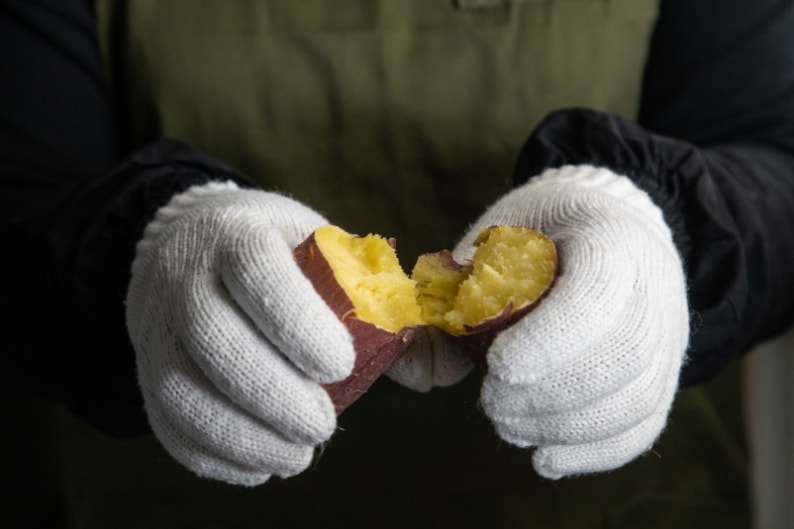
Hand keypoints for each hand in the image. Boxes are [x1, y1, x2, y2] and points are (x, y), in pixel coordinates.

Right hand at [126, 182, 354, 485]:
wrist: (192, 248)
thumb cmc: (281, 254)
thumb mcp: (329, 254)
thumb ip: (383, 307)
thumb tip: (435, 371)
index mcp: (237, 235)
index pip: (256, 268)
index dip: (298, 321)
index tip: (341, 365)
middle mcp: (185, 278)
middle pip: (215, 339)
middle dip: (275, 394)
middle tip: (323, 425)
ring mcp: (157, 328)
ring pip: (181, 390)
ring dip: (244, 436)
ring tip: (297, 454)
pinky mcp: (145, 372)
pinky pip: (167, 423)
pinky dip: (215, 456)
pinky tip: (261, 464)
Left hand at [462, 165, 688, 477]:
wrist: (612, 228)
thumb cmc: (542, 233)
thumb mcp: (494, 239)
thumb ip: (454, 295)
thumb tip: (417, 371)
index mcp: (608, 238)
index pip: (595, 293)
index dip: (549, 339)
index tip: (497, 368)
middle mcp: (652, 289)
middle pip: (620, 357)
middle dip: (549, 394)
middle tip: (492, 404)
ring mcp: (666, 336)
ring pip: (633, 400)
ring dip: (564, 427)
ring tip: (509, 427)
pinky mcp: (663, 373)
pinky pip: (642, 425)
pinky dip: (592, 453)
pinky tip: (545, 459)